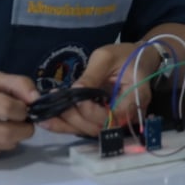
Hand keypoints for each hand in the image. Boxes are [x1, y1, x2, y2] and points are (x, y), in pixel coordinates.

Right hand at [0, 71, 37, 164]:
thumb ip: (17, 84)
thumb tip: (37, 99)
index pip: (4, 107)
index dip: (22, 110)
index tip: (22, 108)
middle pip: (6, 133)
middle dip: (23, 129)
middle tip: (22, 122)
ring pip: (4, 146)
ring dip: (13, 137)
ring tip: (3, 126)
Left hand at [39, 42, 156, 136]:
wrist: (139, 58)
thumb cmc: (125, 54)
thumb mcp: (107, 57)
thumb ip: (91, 76)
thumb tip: (74, 92)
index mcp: (136, 99)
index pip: (112, 116)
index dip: (91, 111)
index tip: (74, 97)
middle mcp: (128, 116)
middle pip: (99, 128)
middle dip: (74, 118)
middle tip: (54, 106)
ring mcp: (117, 120)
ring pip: (91, 130)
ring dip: (67, 125)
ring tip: (45, 115)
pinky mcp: (106, 119)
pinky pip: (88, 125)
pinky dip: (69, 124)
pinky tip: (50, 119)